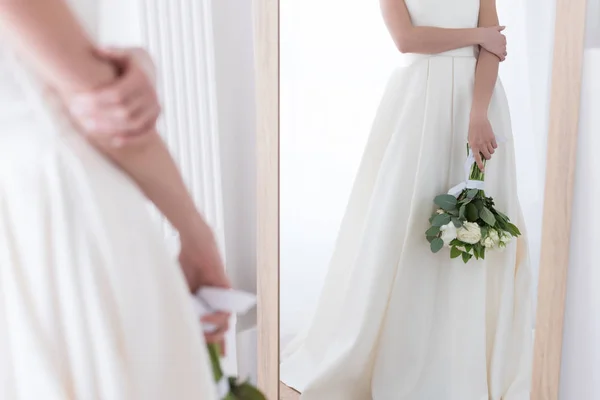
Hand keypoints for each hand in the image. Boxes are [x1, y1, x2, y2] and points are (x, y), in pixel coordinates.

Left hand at [66, 47, 159, 146]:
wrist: (149, 71)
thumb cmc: (129, 62)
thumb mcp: (123, 53)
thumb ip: (112, 52)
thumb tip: (98, 50)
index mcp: (142, 78)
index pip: (116, 94)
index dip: (95, 100)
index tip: (76, 100)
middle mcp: (151, 95)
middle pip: (123, 111)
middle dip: (97, 114)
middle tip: (75, 113)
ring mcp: (155, 108)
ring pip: (132, 124)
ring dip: (108, 127)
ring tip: (86, 126)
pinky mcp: (155, 118)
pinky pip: (144, 132)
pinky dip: (129, 138)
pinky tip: (112, 141)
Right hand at [178, 219, 231, 349]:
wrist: (193, 246)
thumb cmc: (183, 266)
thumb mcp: (178, 293)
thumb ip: (179, 309)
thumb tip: (175, 329)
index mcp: (203, 305)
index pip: (210, 329)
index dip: (213, 345)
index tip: (214, 359)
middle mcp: (214, 303)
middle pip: (220, 330)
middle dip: (215, 343)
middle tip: (204, 347)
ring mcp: (221, 298)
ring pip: (225, 323)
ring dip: (214, 330)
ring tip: (202, 327)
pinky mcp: (226, 291)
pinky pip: (228, 310)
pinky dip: (218, 317)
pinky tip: (207, 317)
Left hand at [468, 113, 496, 170]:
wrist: (478, 120)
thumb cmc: (472, 129)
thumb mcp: (470, 139)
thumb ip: (473, 147)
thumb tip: (477, 154)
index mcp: (474, 146)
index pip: (477, 158)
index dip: (480, 165)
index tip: (482, 170)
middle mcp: (481, 145)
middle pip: (487, 156)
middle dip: (487, 157)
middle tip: (485, 154)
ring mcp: (487, 142)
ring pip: (492, 152)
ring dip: (490, 151)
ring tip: (487, 146)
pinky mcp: (492, 138)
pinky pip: (495, 146)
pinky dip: (493, 146)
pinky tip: (490, 142)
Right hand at [479, 26, 506, 60]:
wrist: (482, 36)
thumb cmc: (486, 31)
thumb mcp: (495, 28)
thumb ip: (500, 27)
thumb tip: (504, 27)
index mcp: (502, 36)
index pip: (504, 41)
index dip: (502, 43)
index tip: (500, 45)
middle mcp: (503, 42)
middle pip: (504, 46)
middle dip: (503, 49)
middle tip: (499, 51)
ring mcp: (501, 47)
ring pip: (504, 52)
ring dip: (503, 54)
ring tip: (501, 56)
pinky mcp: (498, 52)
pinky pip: (502, 56)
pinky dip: (502, 58)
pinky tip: (501, 60)